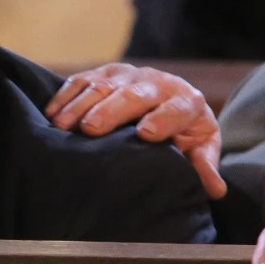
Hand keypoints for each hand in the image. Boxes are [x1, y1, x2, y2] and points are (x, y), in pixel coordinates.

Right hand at [45, 63, 225, 198]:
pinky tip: (50, 115)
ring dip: (80, 105)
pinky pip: (80, 81)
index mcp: (187, 101)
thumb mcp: (200, 146)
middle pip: (133, 94)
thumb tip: (214, 190)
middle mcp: (157, 82)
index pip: (175, 109)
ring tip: (62, 126)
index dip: (162, 120)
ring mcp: (127, 75)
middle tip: (91, 129)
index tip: (145, 134)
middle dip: (111, 110)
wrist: (172, 99)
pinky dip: (64, 96)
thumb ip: (203, 165)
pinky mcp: (103, 73)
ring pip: (102, 86)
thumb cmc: (185, 132)